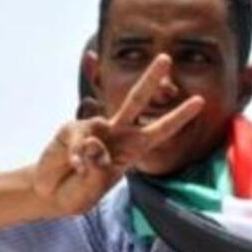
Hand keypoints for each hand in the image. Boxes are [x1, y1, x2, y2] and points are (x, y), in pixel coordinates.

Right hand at [32, 54, 203, 215]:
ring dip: (91, 152)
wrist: (51, 193)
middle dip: (151, 78)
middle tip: (166, 58)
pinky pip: (79, 138)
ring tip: (81, 171)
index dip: (179, 116)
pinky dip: (76, 155)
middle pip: (136, 100)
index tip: (200, 100)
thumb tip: (95, 143)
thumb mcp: (92, 191)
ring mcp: (95, 128)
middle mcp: (117, 133)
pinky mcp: (73, 128)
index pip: (160, 130)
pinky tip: (74, 165)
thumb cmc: (79, 193)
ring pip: (98, 122)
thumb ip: (97, 171)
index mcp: (133, 149)